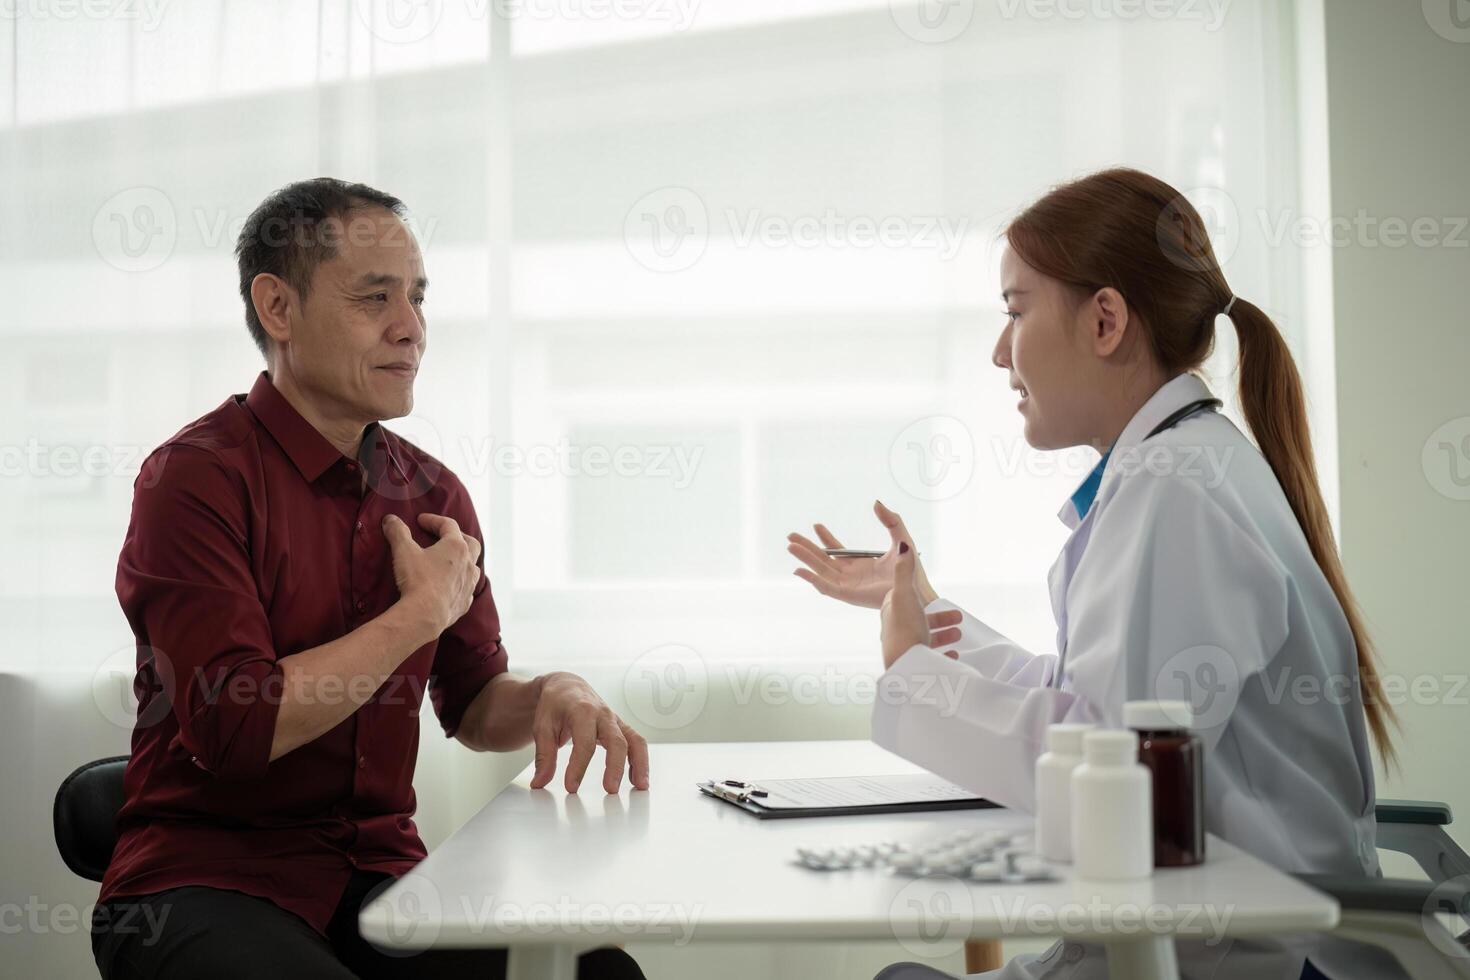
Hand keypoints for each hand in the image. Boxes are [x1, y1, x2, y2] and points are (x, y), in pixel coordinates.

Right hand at [383, 513, 481, 637]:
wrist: (425, 615)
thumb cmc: (417, 580)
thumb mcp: (403, 551)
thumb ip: (397, 532)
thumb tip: (390, 519)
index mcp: (456, 547)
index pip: (449, 525)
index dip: (434, 520)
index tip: (420, 520)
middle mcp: (468, 564)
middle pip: (471, 543)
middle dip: (458, 536)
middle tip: (443, 537)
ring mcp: (469, 584)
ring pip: (472, 566)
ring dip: (463, 561)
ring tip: (449, 562)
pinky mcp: (465, 603)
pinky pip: (467, 588)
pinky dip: (459, 583)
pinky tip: (449, 586)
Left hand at [529, 672, 649, 793]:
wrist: (567, 686)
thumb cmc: (555, 705)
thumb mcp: (542, 727)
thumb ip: (544, 756)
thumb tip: (540, 782)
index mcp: (582, 711)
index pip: (584, 743)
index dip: (578, 767)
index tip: (571, 787)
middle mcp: (603, 714)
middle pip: (616, 741)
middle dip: (615, 766)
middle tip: (610, 790)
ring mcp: (615, 720)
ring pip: (634, 740)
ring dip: (639, 764)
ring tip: (640, 786)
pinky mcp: (621, 727)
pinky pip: (636, 742)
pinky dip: (640, 761)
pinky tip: (638, 780)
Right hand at [788, 500, 936, 608]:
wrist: (915, 589)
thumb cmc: (910, 568)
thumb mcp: (900, 538)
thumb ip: (891, 520)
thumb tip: (876, 503)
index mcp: (860, 563)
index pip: (838, 551)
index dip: (826, 538)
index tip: (816, 525)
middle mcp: (851, 575)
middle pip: (823, 560)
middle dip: (807, 548)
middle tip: (791, 537)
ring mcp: (848, 585)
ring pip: (820, 571)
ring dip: (805, 559)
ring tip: (790, 547)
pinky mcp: (847, 595)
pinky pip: (825, 587)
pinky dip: (812, 579)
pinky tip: (799, 570)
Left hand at [880, 542, 958, 668]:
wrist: (905, 665)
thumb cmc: (905, 628)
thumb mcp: (905, 594)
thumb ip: (904, 570)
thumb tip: (902, 545)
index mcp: (892, 612)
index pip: (904, 600)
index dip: (919, 596)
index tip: (932, 596)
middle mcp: (896, 630)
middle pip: (919, 619)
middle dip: (939, 617)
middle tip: (958, 617)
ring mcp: (905, 649)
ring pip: (926, 639)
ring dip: (944, 635)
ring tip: (959, 634)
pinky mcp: (914, 665)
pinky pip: (931, 659)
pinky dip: (943, 655)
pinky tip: (954, 655)